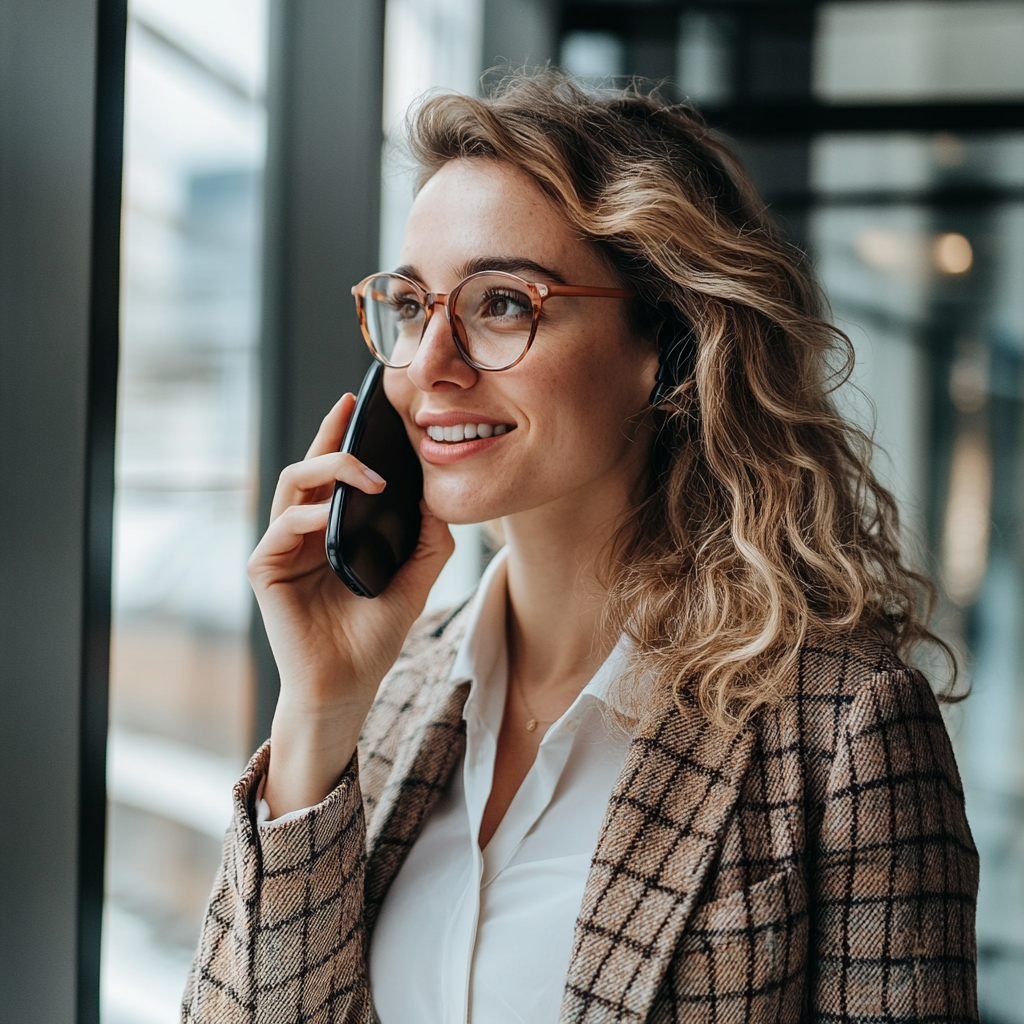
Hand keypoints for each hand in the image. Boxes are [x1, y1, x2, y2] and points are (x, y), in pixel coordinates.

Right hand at [248, 393, 453, 814]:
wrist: (348, 688)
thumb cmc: (373, 638)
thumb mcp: (414, 581)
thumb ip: (427, 541)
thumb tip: (437, 497)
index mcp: (334, 532)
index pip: (337, 476)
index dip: (347, 439)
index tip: (367, 407)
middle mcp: (304, 534)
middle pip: (310, 468)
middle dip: (330, 434)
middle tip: (353, 410)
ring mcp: (283, 550)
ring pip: (292, 486)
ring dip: (328, 470)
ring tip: (369, 474)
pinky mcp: (267, 571)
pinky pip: (281, 528)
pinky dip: (307, 517)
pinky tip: (332, 517)